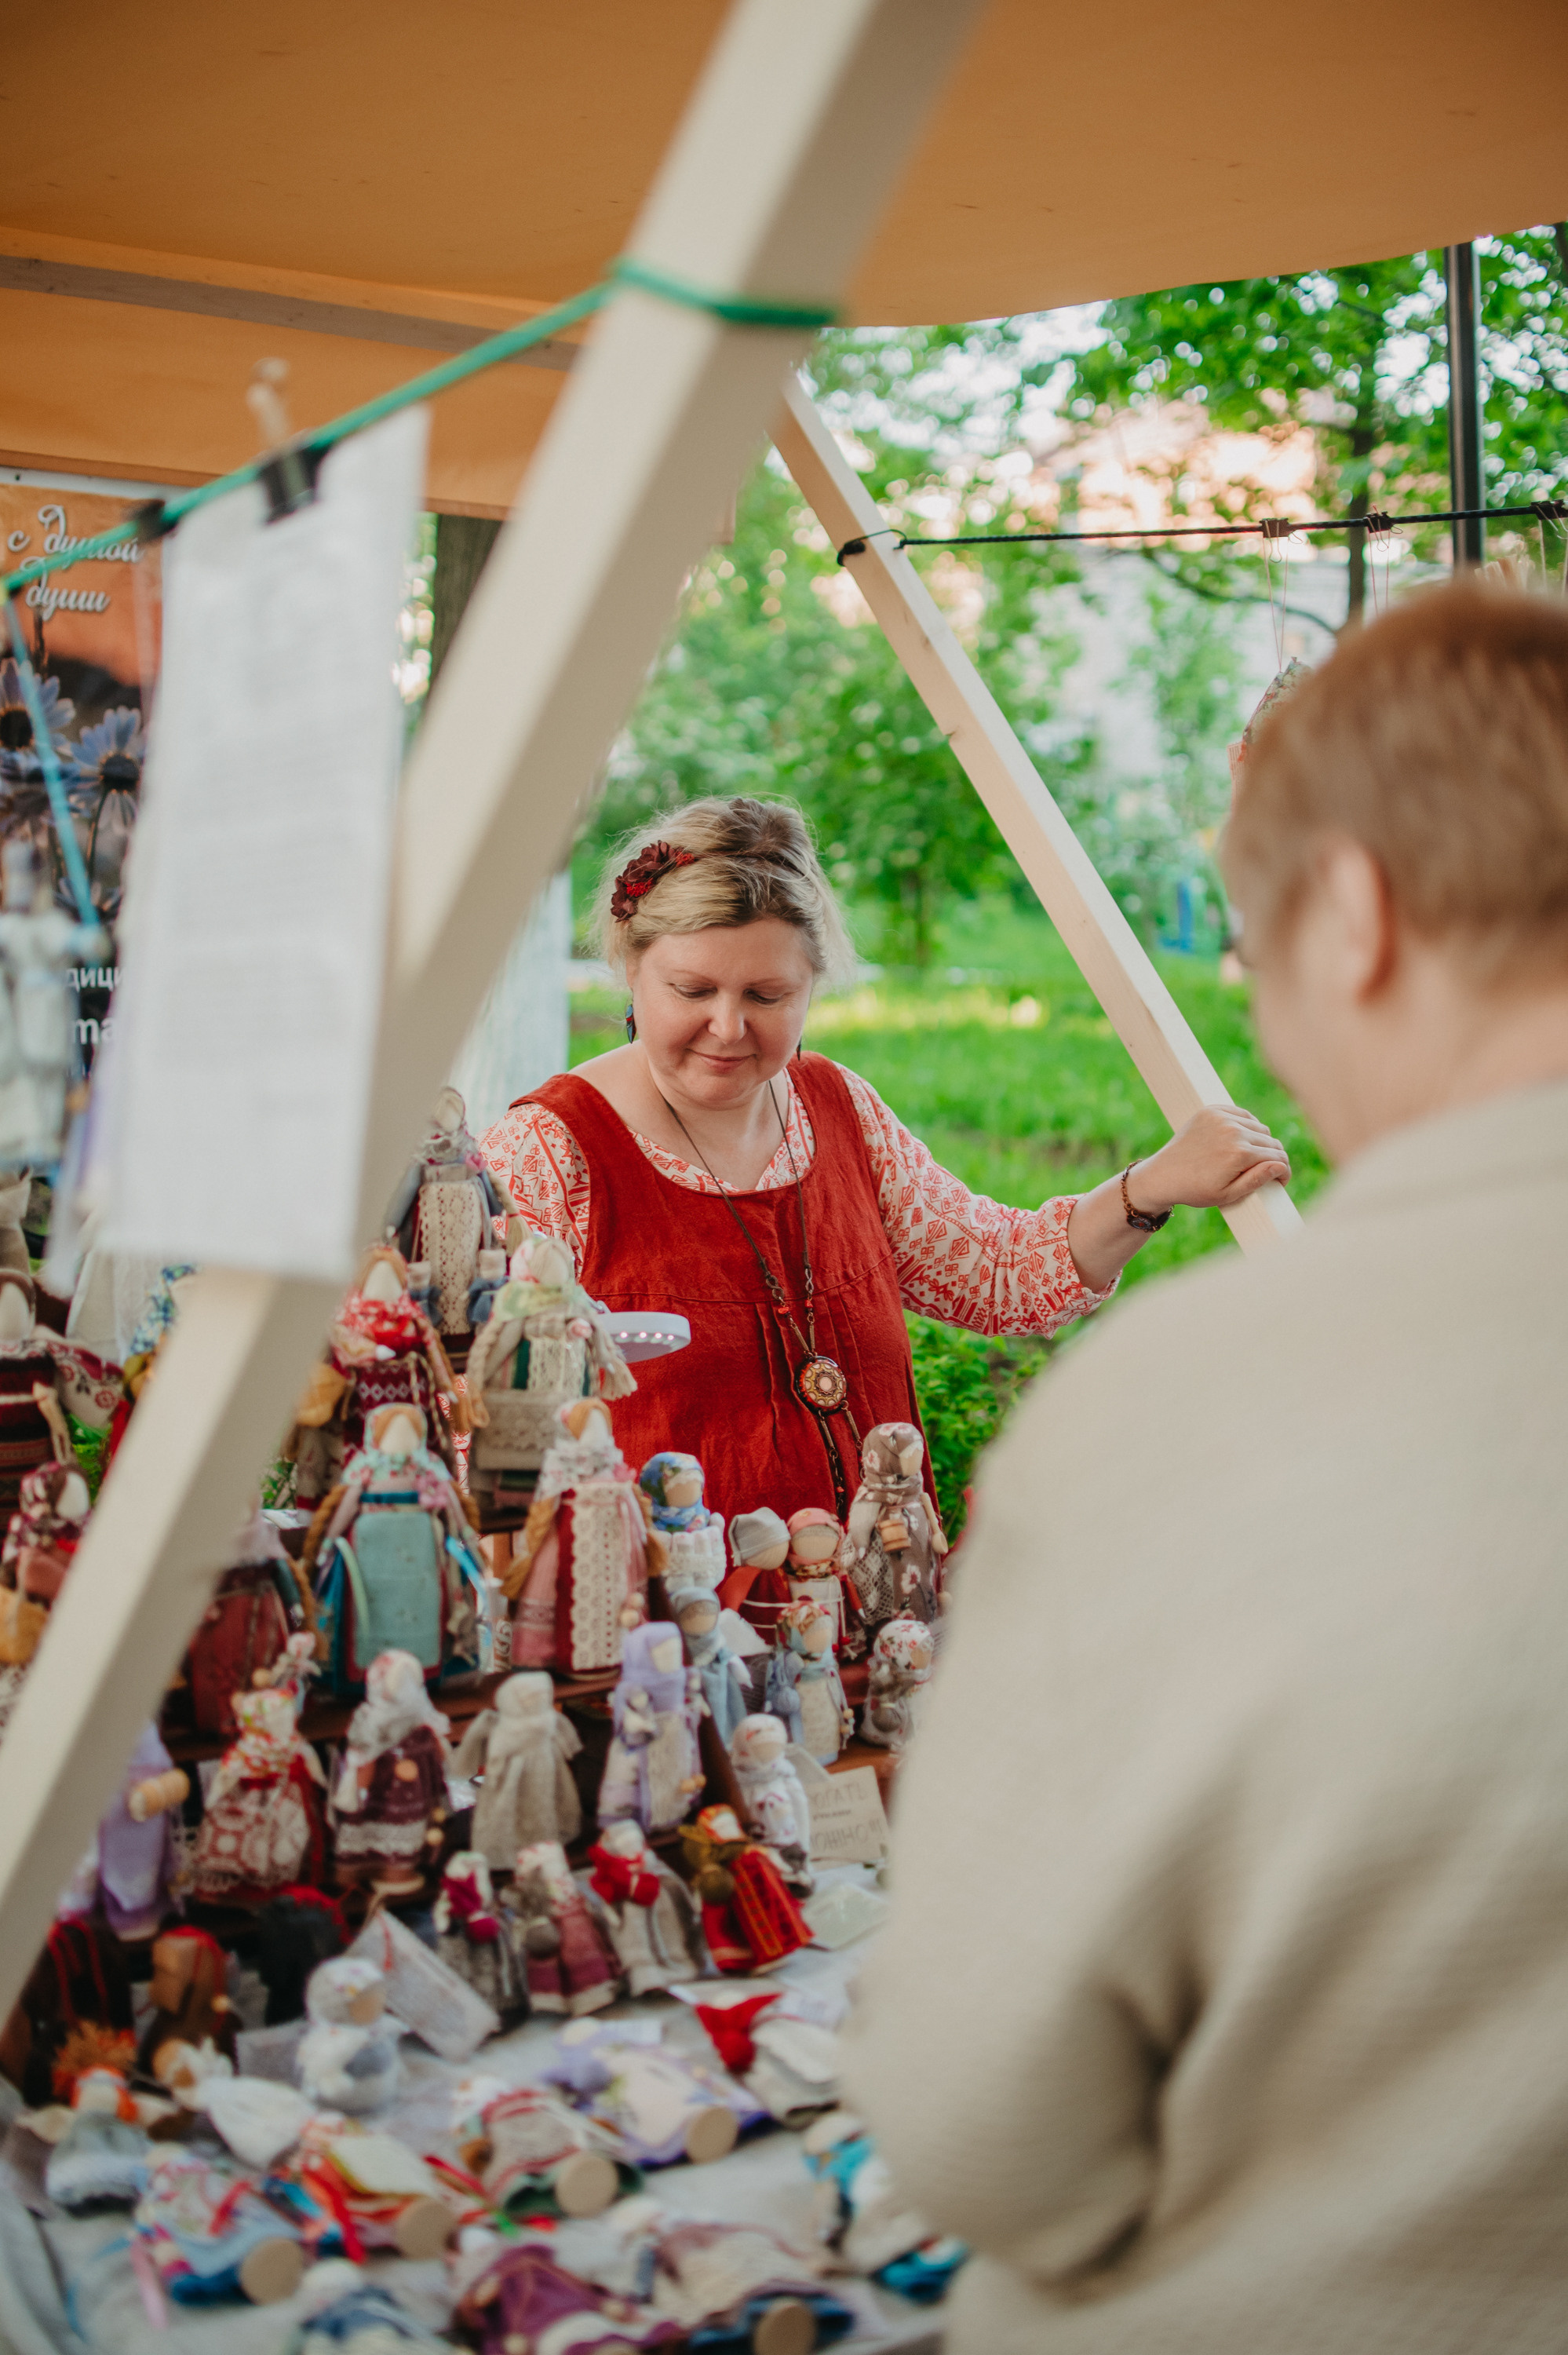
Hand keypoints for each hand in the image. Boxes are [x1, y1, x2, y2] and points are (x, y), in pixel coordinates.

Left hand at [1130, 1105, 1290, 1213]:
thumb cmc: (1196, 1190)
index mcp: (1240, 1153)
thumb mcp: (1228, 1194)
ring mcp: (1221, 1117)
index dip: (1283, 1171)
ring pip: (1259, 1127)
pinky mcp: (1212, 1110)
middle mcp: (1233, 1131)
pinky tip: (1241, 1140)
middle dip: (1273, 1157)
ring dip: (1260, 1141)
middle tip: (1265, 1170)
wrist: (1163, 1175)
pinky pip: (1243, 1115)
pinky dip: (1247, 1126)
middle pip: (1271, 1141)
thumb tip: (1281, 1165)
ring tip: (1250, 1157)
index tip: (1280, 1181)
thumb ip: (1257, 1179)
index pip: (1278, 1157)